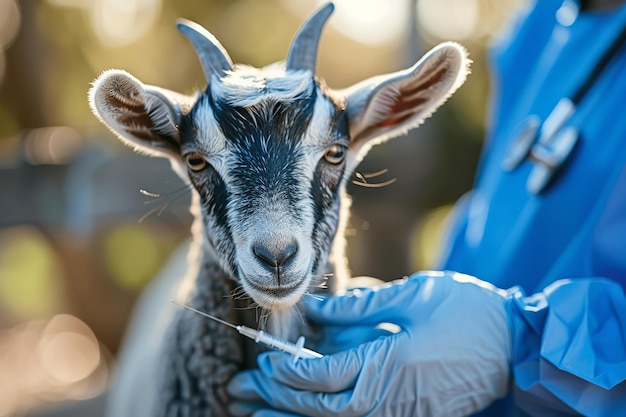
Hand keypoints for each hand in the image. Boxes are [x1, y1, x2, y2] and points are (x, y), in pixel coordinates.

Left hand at [227, 271, 512, 416]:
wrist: (516, 344)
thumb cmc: (466, 310)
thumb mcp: (411, 295)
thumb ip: (359, 306)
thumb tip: (317, 308)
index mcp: (387, 364)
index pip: (320, 377)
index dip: (286, 371)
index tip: (263, 361)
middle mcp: (389, 398)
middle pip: (319, 409)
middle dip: (277, 400)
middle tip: (244, 391)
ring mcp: (401, 413)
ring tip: (259, 416)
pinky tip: (308, 414)